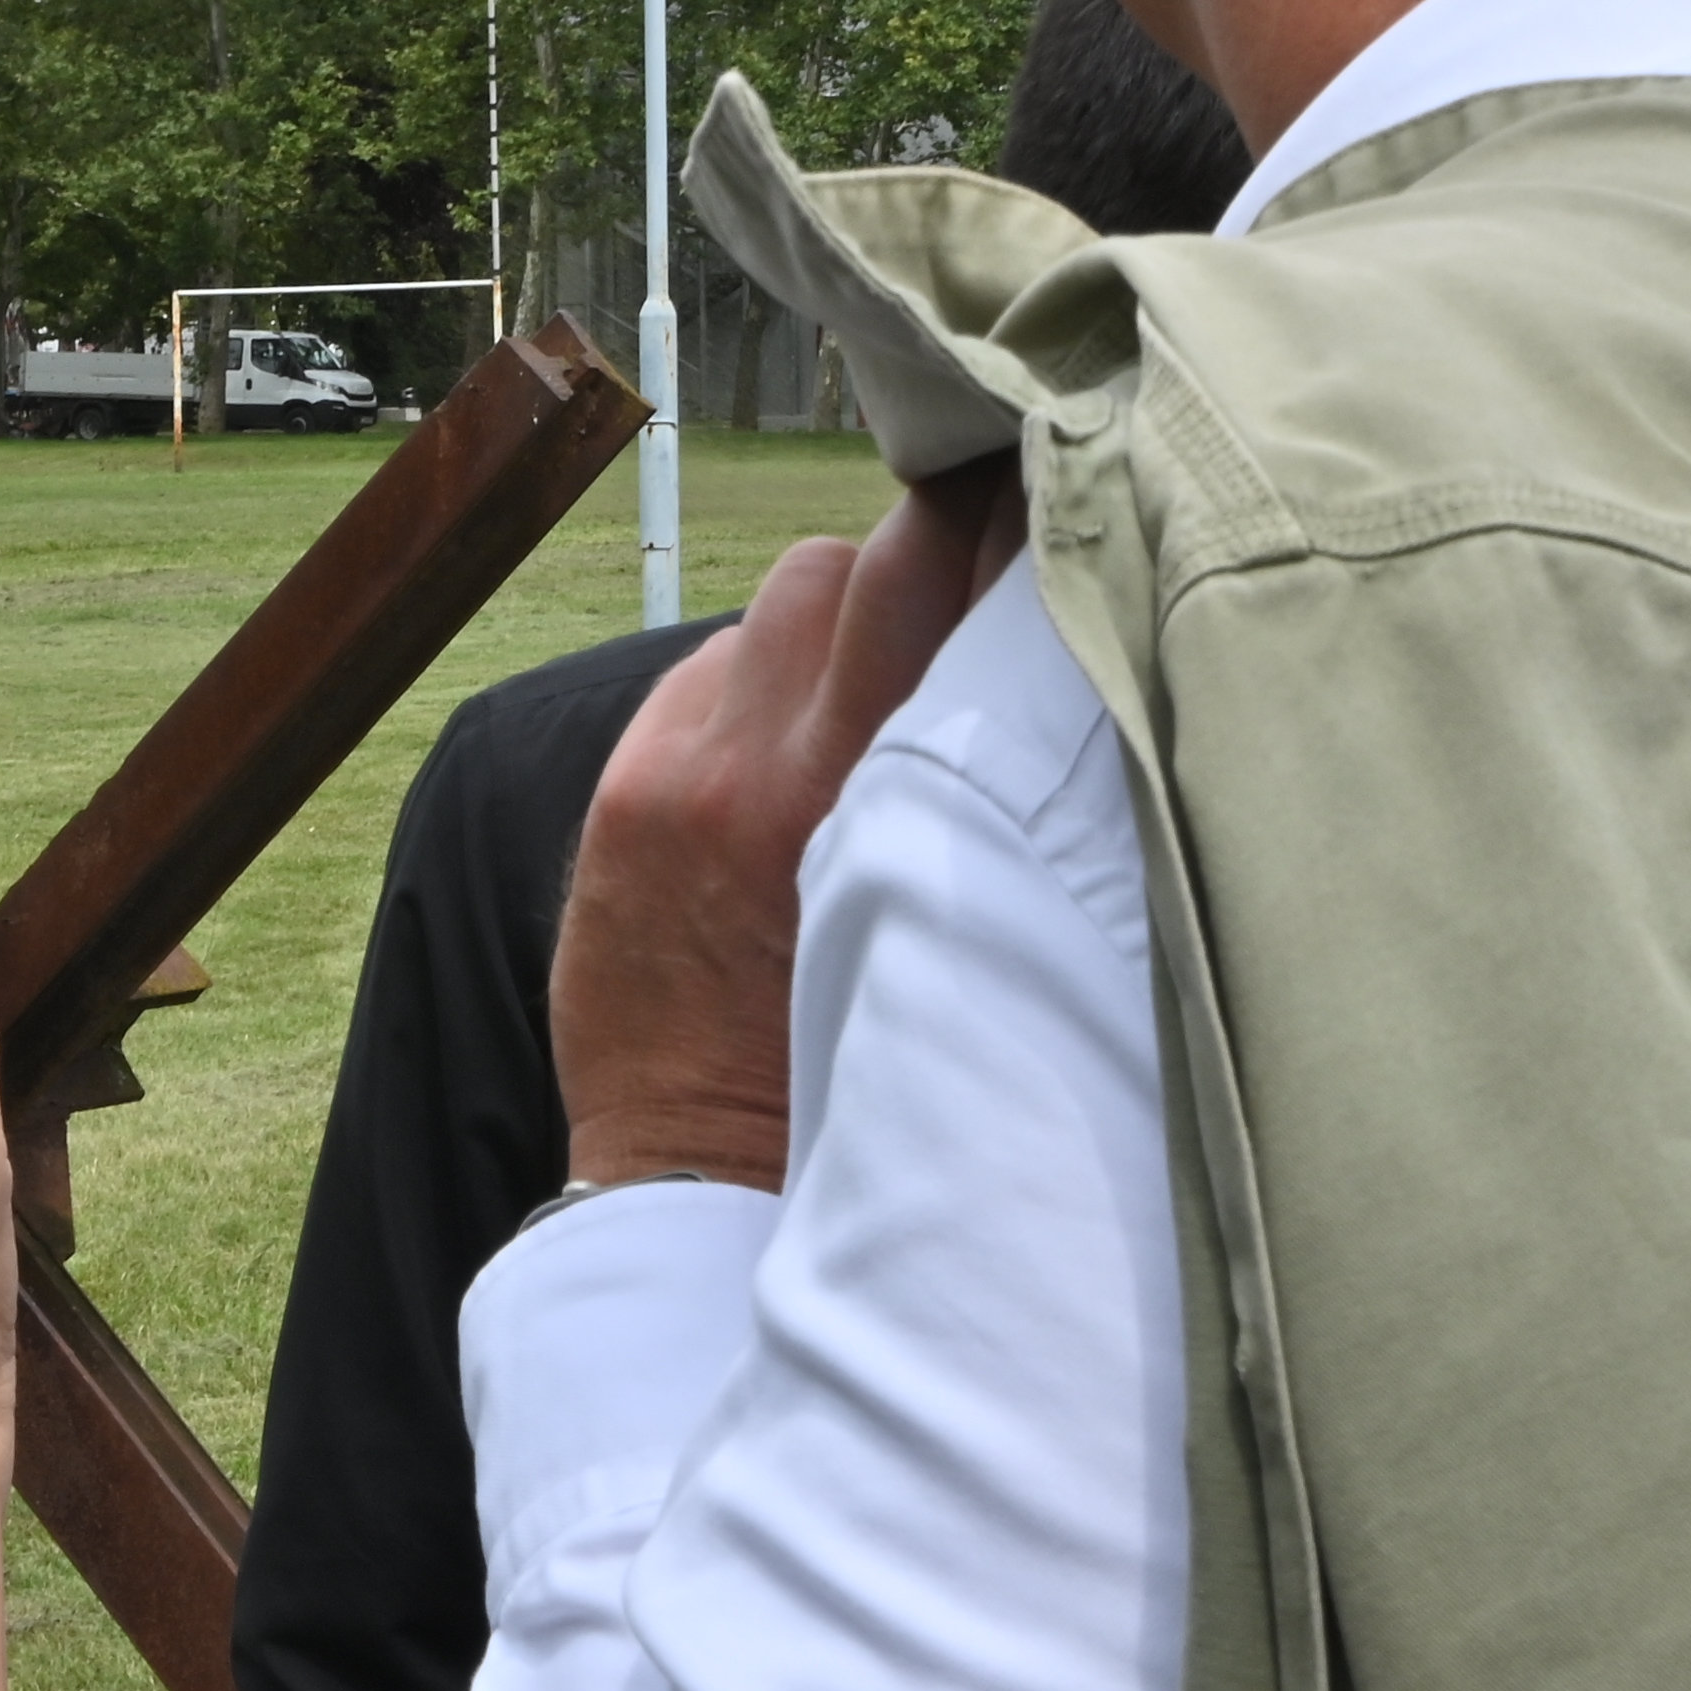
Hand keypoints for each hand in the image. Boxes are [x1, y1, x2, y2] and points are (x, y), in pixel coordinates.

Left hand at [552, 459, 1026, 1191]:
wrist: (699, 1186)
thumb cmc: (874, 1083)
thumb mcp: (968, 935)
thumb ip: (1003, 802)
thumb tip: (1061, 668)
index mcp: (886, 805)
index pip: (960, 583)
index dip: (1014, 523)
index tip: (1062, 504)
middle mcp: (780, 765)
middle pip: (878, 558)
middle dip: (934, 547)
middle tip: (984, 563)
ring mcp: (691, 769)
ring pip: (793, 595)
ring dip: (847, 615)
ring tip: (882, 683)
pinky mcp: (628, 788)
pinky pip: (712, 665)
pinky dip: (763, 679)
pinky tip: (794, 746)